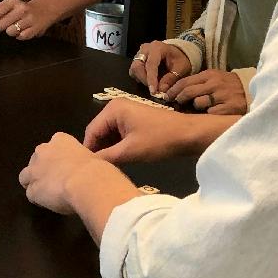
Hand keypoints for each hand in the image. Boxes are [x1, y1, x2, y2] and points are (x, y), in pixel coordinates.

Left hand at [0, 0, 60, 40]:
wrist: (45, 9)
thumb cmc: (22, 10)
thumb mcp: (10, 7)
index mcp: (11, 2)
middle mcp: (20, 9)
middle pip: (0, 25)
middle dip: (2, 27)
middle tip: (9, 23)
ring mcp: (29, 19)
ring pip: (10, 32)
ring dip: (12, 31)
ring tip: (19, 26)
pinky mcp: (35, 29)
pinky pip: (20, 37)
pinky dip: (21, 36)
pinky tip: (25, 29)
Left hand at [18, 131, 107, 213]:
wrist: (88, 182)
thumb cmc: (96, 168)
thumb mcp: (93, 157)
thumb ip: (82, 159)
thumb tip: (85, 169)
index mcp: (60, 140)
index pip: (52, 148)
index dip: (57, 160)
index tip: (65, 168)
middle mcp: (43, 151)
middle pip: (36, 160)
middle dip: (43, 169)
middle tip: (56, 181)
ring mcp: (34, 170)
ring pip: (25, 176)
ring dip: (35, 183)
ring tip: (47, 194)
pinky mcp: (33, 189)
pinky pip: (31, 194)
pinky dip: (38, 199)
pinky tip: (49, 203)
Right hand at [83, 100, 228, 163]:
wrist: (190, 135)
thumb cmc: (160, 140)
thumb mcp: (130, 151)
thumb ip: (106, 157)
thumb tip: (88, 165)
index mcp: (112, 109)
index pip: (91, 132)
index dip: (88, 151)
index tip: (87, 169)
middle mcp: (116, 107)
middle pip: (99, 132)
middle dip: (99, 150)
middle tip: (98, 170)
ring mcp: (126, 112)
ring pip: (109, 134)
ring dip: (109, 149)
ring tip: (108, 167)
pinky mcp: (135, 120)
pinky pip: (119, 134)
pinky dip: (118, 146)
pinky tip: (120, 160)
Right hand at [129, 40, 191, 96]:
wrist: (176, 53)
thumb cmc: (179, 59)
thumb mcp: (180, 68)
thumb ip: (171, 78)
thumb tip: (161, 90)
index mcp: (157, 48)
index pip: (151, 64)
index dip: (151, 79)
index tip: (154, 91)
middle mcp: (145, 49)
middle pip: (137, 66)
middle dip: (145, 80)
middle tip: (154, 89)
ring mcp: (139, 53)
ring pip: (134, 69)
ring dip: (142, 80)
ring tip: (153, 85)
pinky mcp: (136, 60)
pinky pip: (133, 71)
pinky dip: (140, 78)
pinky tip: (148, 81)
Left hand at [166, 69, 247, 114]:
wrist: (251, 90)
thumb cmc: (228, 86)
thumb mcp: (214, 79)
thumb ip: (198, 83)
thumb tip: (176, 93)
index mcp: (209, 75)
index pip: (185, 82)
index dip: (173, 90)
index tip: (166, 96)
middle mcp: (214, 84)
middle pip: (188, 92)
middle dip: (179, 99)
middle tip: (177, 104)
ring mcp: (222, 95)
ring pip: (198, 103)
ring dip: (196, 107)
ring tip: (201, 108)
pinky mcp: (228, 108)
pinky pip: (210, 113)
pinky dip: (208, 114)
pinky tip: (211, 114)